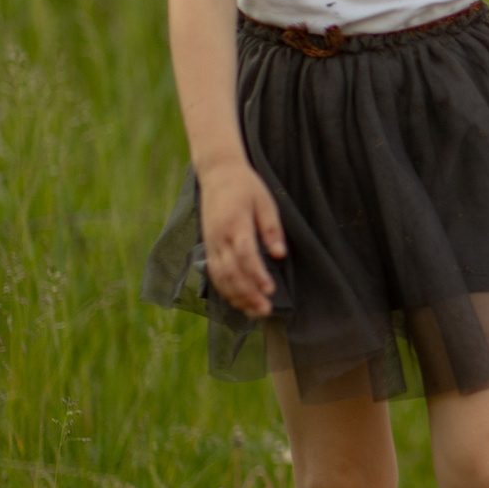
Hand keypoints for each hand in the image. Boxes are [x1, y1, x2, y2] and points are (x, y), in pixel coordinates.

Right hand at [198, 159, 283, 319]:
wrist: (218, 175)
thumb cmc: (246, 187)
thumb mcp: (265, 202)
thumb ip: (271, 229)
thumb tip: (280, 254)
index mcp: (235, 223)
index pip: (245, 254)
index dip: (256, 275)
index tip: (270, 290)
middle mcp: (219, 237)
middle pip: (231, 272)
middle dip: (247, 294)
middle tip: (265, 310)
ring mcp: (211, 243)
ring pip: (220, 277)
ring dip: (236, 297)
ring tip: (254, 312)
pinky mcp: (208, 247)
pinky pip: (214, 274)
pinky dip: (225, 290)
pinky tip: (239, 302)